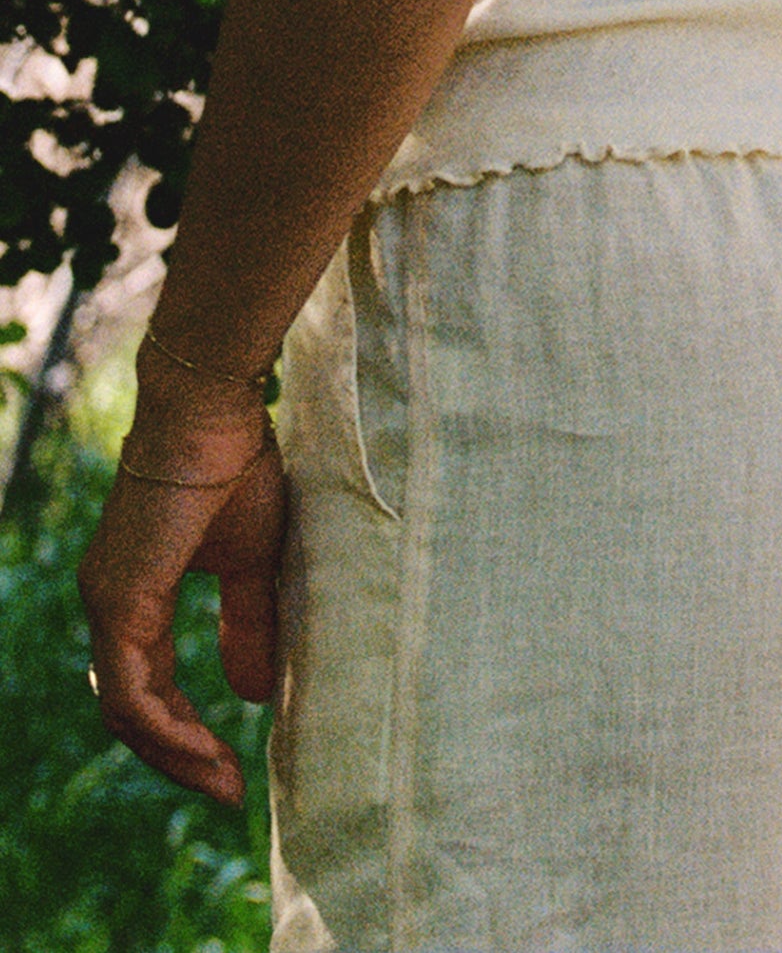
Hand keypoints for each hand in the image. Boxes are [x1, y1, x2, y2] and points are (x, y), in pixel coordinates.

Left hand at [77, 400, 286, 808]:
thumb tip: (252, 695)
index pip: (146, 688)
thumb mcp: (254, 561)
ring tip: (223, 781)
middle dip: (178, 758)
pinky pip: (131, 690)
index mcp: (134, 593)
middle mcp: (108, 604)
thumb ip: (249, 623)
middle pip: (130, 712)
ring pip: (124, 711)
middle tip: (228, 791)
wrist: (211, 410)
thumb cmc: (235, 467)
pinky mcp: (118, 599)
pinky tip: (202, 747)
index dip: (184, 733)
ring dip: (173, 754)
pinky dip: (165, 728)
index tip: (232, 770)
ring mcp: (106, 602)